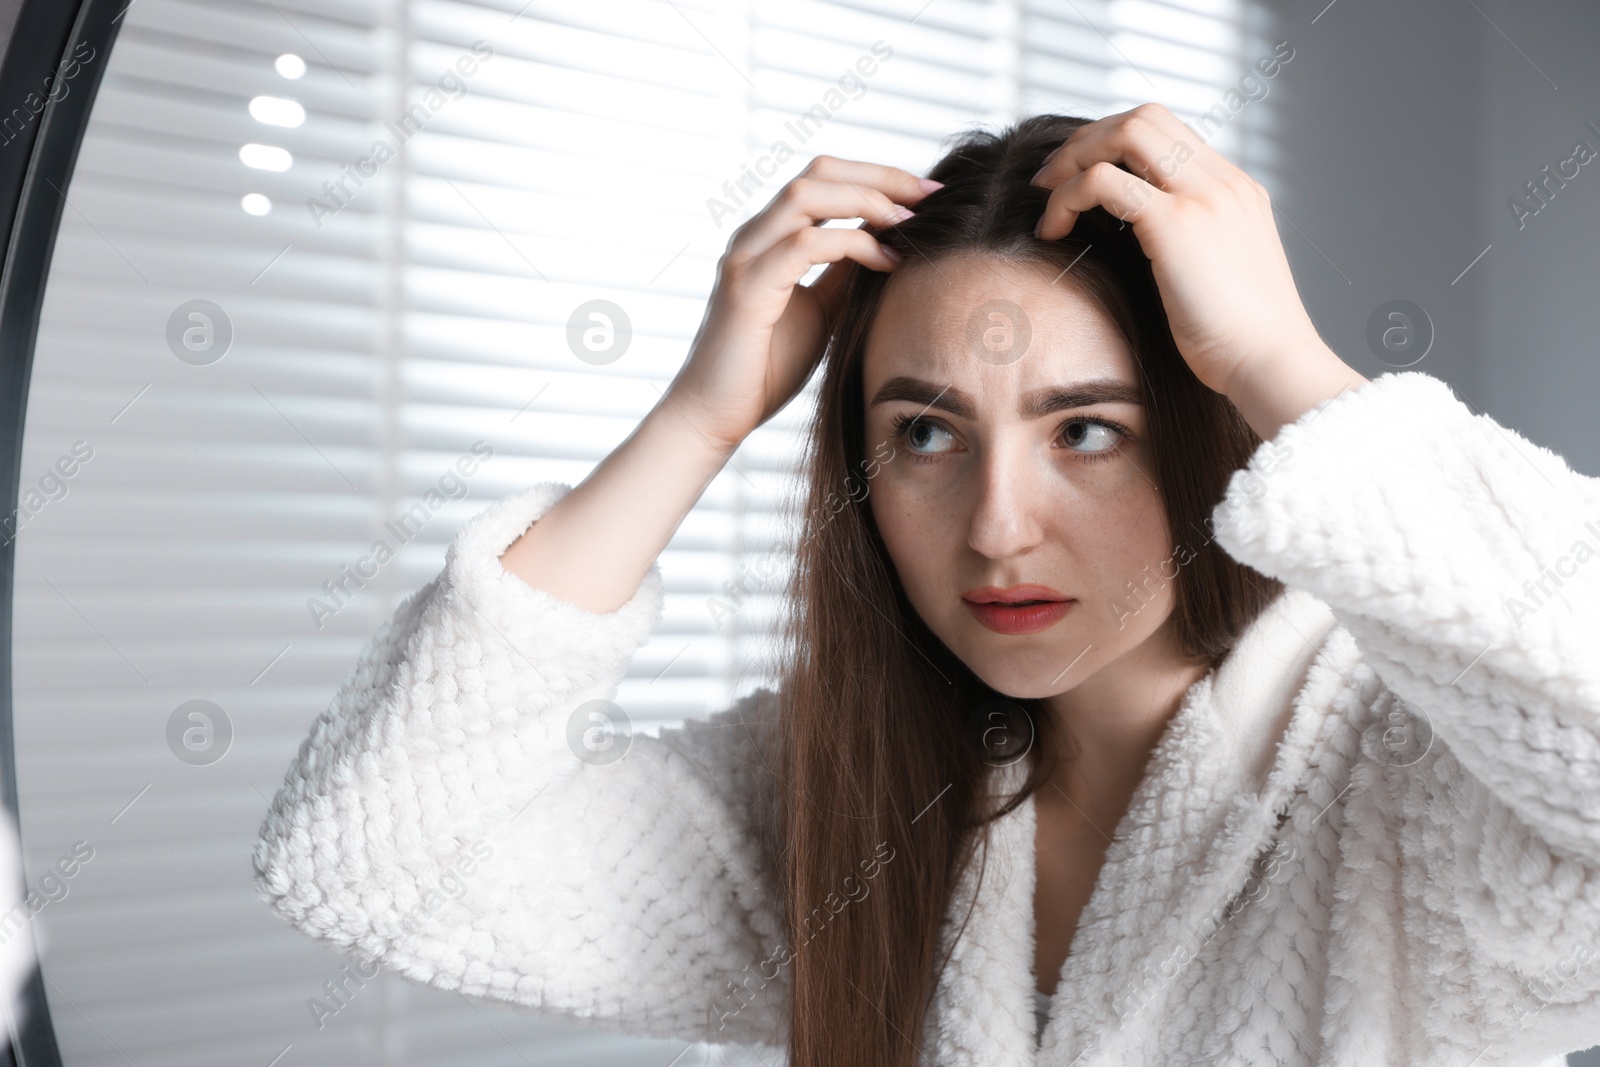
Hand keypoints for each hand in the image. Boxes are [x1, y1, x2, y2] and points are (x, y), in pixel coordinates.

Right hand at [666, 156, 940, 450]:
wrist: (715, 416)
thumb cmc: (766, 370)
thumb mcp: (822, 312)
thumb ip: (846, 275)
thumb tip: (890, 246)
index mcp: (770, 237)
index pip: (825, 180)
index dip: (878, 177)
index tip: (928, 195)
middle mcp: (755, 236)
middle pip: (818, 172)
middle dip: (880, 177)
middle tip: (929, 196)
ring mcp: (746, 258)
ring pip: (806, 195)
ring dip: (867, 201)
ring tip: (909, 224)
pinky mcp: (748, 288)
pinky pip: (804, 244)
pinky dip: (852, 245)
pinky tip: (885, 263)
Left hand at [1027, 103, 1346, 406]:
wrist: (1272, 364)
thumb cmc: (1241, 341)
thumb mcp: (1220, 277)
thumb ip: (1192, 248)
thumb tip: (1142, 249)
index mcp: (1236, 190)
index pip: (1169, 133)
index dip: (1114, 144)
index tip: (1079, 176)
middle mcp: (1224, 181)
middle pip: (1145, 117)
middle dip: (1088, 139)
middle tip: (1049, 177)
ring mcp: (1203, 196)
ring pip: (1126, 132)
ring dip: (1074, 158)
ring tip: (1045, 196)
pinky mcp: (1176, 223)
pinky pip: (1104, 182)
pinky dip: (1067, 197)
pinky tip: (1051, 231)